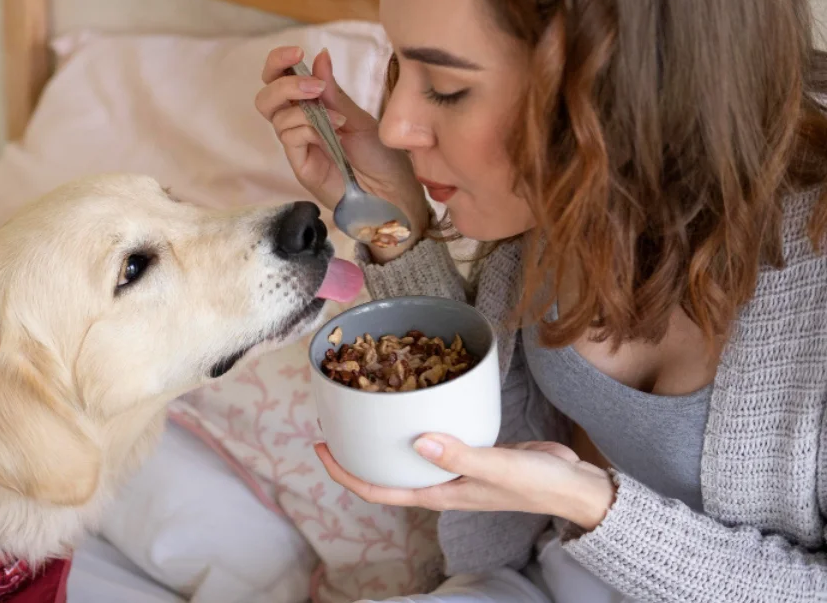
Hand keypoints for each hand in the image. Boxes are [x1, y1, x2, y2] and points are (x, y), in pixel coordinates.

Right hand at [255, 46, 431, 259]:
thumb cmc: (380, 156)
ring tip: (338, 117)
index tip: (297, 52)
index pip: (279, 80)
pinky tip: (335, 131)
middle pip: (266, 97)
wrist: (392, 192)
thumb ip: (334, 92)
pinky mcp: (300, 164)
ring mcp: (298, 146)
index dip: (279, 62)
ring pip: (276, 115)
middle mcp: (300, 125)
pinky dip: (309, 127)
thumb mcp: (358, 116)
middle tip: (313, 85)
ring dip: (304, 106)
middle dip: (283, 82)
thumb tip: (320, 55)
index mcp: (312, 107)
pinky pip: (289, 137)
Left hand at [314, 434, 615, 530]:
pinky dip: (416, 423)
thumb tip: (418, 441)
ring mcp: (454, 468)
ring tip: (365, 406)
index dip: (345, 473)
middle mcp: (439, 483)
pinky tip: (414, 400)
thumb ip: (459, 455)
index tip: (321, 450)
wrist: (573, 484)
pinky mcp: (470, 450)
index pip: (378, 489)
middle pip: (385, 471)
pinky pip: (433, 437)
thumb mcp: (496, 466)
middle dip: (356, 452)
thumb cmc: (537, 483)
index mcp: (438, 494)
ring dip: (384, 437)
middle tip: (335, 421)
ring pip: (407, 454)